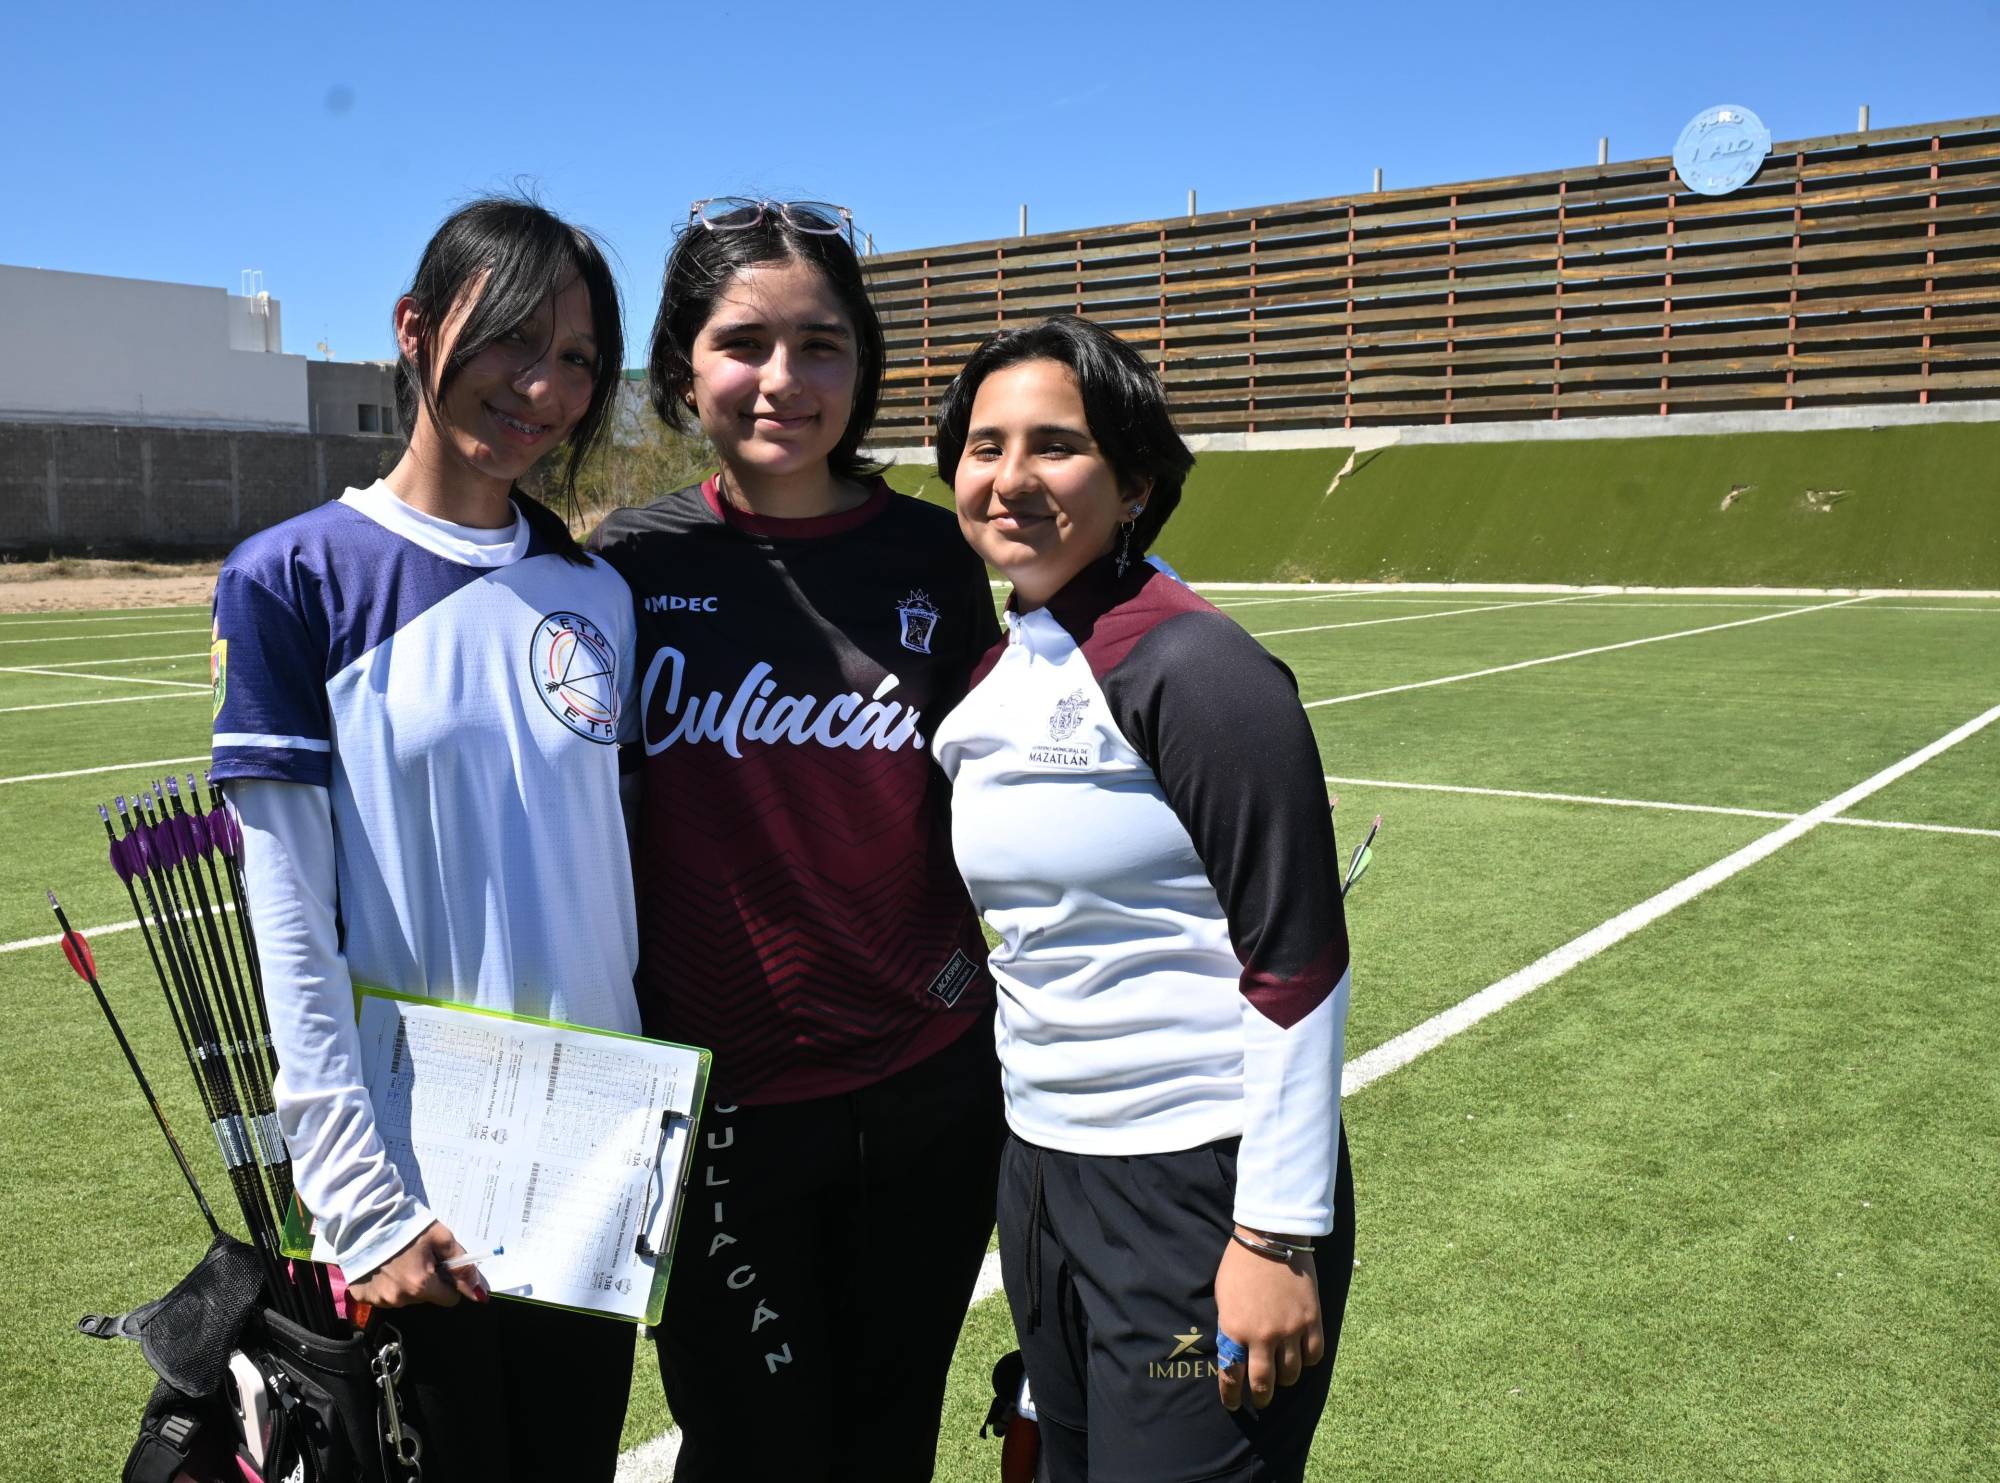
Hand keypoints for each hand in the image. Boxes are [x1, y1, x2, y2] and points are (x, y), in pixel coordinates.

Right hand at [345, 1221, 487, 1308]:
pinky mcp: (362, 1297)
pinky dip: (386, 1284)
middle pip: (427, 1298)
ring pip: (405, 1298)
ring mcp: (379, 1300)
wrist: (363, 1220)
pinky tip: (382, 1266)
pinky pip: (383, 1297)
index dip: (449, 1282)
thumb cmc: (405, 1225)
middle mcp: (400, 1299)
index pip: (450, 1299)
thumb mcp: (441, 1237)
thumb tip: (478, 1292)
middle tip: (418, 1257)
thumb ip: (461, 1265)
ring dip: (406, 1284)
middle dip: (428, 1281)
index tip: (441, 1266)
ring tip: (398, 1259)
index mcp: (421, 1286)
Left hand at [1214, 1229, 1322, 1411]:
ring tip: (1281, 1376)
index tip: (1232, 1403)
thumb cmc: (1240, 1265)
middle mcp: (1263, 1336)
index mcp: (1234, 1330)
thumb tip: (1234, 1352)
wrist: (1270, 1237)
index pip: (1232, 1376)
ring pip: (1291, 1374)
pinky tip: (1300, 1357)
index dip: (1231, 1396)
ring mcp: (1290, 1329)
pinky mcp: (1312, 1320)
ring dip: (1285, 1380)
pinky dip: (1307, 1361)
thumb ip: (1229, 1328)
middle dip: (1261, 1397)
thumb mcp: (1223, 1298)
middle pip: (1264, 1384)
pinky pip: (1314, 1355)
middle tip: (1260, 1399)